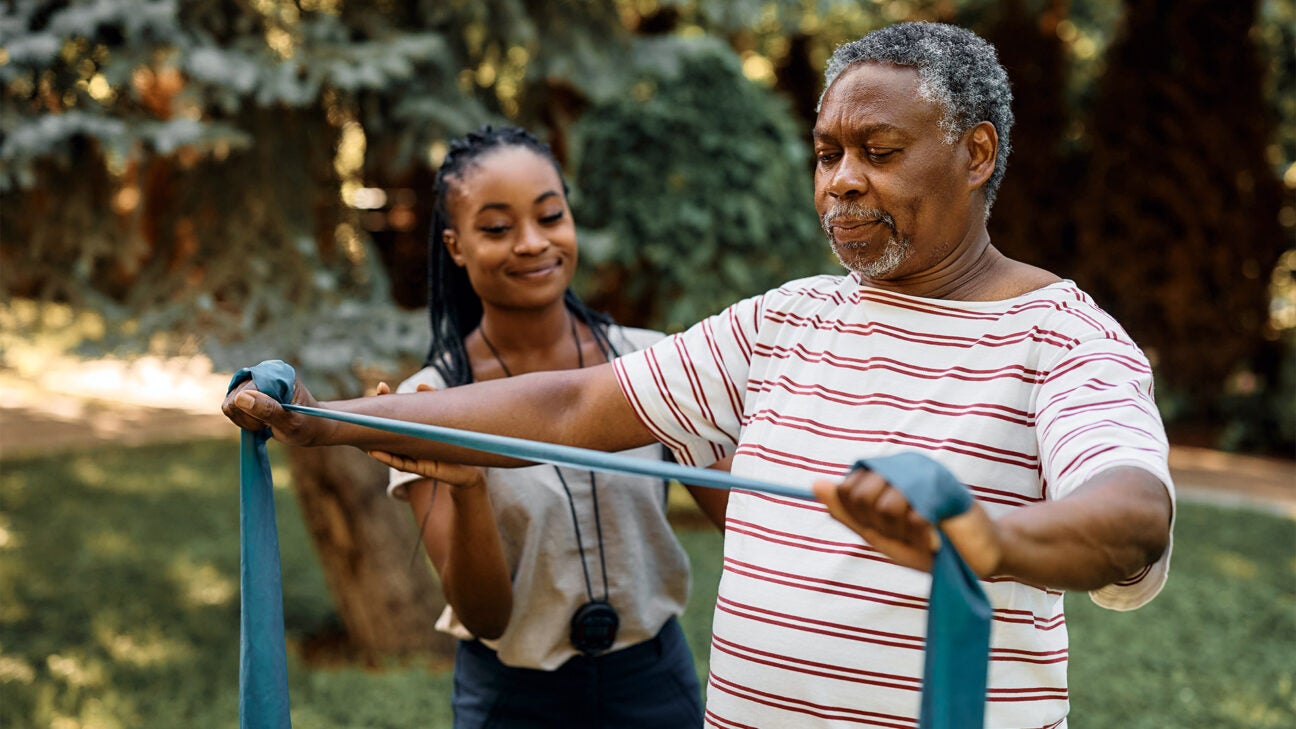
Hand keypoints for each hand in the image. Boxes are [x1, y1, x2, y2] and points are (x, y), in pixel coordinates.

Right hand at [220, 375, 329, 445]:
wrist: (311, 426)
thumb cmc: (306, 425)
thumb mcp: (291, 422)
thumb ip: (268, 410)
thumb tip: (240, 398)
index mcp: (277, 374)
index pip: (245, 393)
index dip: (253, 413)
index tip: (270, 422)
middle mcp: (262, 372)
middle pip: (234, 399)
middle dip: (249, 418)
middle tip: (269, 424)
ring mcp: (252, 381)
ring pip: (229, 405)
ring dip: (245, 420)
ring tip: (266, 423)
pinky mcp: (245, 392)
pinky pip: (230, 408)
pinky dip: (243, 420)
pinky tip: (259, 422)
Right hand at [367, 381, 486, 489]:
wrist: (468, 469)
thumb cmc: (454, 441)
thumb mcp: (447, 417)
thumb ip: (435, 401)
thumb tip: (419, 386)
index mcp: (412, 430)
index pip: (396, 414)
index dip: (387, 401)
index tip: (381, 386)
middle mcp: (407, 443)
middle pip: (389, 430)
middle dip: (378, 416)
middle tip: (373, 400)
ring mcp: (411, 456)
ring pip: (388, 448)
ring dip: (375, 439)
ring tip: (363, 426)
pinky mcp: (419, 468)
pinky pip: (400, 463)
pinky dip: (387, 458)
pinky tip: (374, 451)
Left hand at [813, 469, 1001, 576]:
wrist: (977, 557)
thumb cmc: (928, 546)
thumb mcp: (880, 535)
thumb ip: (848, 512)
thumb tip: (815, 485)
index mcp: (885, 475)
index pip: (846, 490)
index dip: (860, 518)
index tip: (886, 528)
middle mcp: (901, 466)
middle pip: (859, 496)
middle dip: (880, 526)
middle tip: (908, 532)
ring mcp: (922, 472)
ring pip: (884, 505)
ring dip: (904, 532)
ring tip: (925, 533)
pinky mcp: (942, 485)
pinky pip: (912, 513)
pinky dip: (922, 535)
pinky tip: (936, 537)